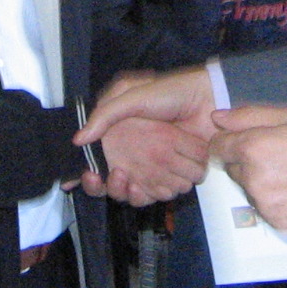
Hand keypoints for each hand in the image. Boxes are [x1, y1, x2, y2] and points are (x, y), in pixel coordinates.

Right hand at [73, 68, 220, 200]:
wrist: (208, 100)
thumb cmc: (170, 93)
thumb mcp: (132, 96)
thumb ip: (105, 116)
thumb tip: (78, 140)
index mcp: (124, 135)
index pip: (100, 165)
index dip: (92, 177)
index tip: (90, 175)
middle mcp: (139, 155)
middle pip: (118, 186)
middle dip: (115, 186)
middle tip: (118, 175)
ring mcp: (159, 167)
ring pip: (140, 193)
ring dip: (138, 191)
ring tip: (135, 180)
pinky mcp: (178, 175)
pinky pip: (162, 194)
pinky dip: (159, 193)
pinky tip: (157, 185)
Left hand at [211, 104, 286, 234]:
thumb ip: (249, 115)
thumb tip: (217, 118)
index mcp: (252, 148)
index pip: (218, 147)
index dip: (232, 141)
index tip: (251, 139)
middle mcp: (253, 179)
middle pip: (233, 169)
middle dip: (247, 161)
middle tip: (280, 154)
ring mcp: (265, 205)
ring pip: (250, 190)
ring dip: (262, 182)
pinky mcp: (279, 223)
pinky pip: (266, 209)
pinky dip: (277, 201)